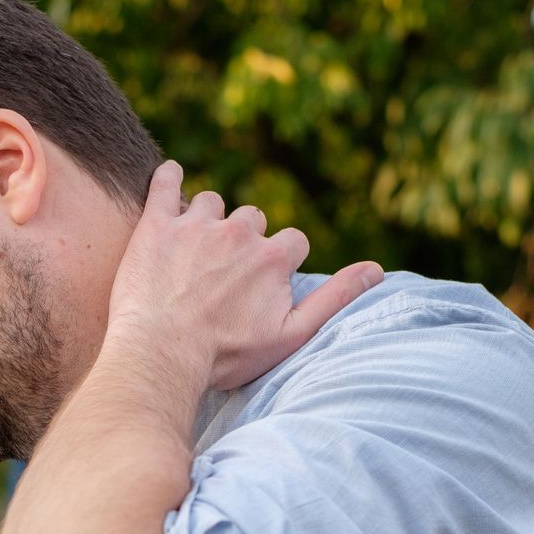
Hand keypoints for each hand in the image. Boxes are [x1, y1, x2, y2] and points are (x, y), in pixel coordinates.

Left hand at [106, 160, 383, 390]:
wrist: (162, 354)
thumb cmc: (226, 355)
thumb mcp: (291, 334)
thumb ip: (335, 298)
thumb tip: (377, 270)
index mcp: (273, 257)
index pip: (292, 241)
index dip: (281, 261)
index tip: (263, 283)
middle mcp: (239, 232)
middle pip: (252, 218)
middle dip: (244, 239)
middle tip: (223, 272)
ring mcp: (196, 225)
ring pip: (212, 202)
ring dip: (208, 219)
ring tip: (193, 248)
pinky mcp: (157, 224)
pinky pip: (166, 181)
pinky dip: (169, 177)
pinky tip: (170, 180)